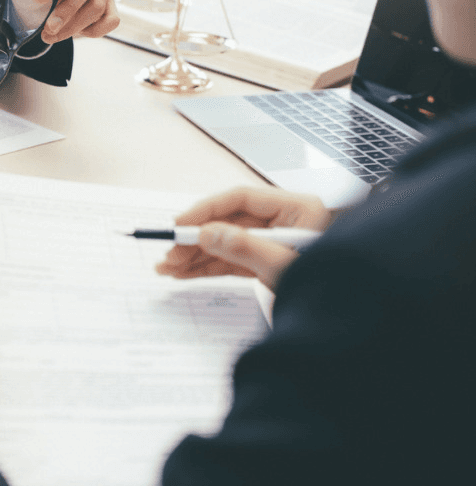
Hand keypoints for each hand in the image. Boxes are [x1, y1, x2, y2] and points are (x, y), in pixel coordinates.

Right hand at [156, 187, 331, 289]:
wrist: (354, 324)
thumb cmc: (333, 289)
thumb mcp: (285, 266)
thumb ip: (245, 248)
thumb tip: (207, 234)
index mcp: (297, 208)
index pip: (241, 198)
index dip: (207, 210)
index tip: (181, 225)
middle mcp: (283, 222)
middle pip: (228, 222)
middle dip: (195, 239)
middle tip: (170, 255)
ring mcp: (272, 243)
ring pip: (224, 243)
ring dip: (194, 256)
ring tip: (168, 268)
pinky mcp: (265, 263)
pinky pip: (229, 262)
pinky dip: (206, 268)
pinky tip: (184, 273)